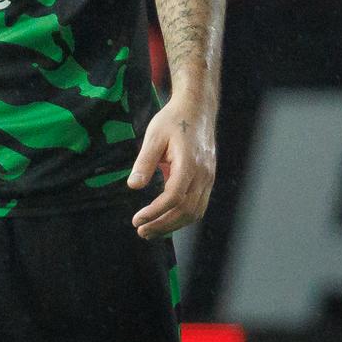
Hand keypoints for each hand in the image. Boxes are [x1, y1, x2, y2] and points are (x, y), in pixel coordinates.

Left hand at [127, 94, 216, 238]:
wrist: (196, 110)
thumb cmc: (172, 121)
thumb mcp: (153, 137)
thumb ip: (144, 162)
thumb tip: (133, 186)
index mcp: (189, 163)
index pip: (174, 197)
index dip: (155, 212)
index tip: (137, 220)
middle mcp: (203, 174)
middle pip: (186, 210)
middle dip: (163, 224)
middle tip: (141, 231)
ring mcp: (208, 178)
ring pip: (195, 211)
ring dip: (173, 225)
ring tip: (151, 231)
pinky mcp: (208, 179)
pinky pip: (199, 205)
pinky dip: (183, 217)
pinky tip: (166, 220)